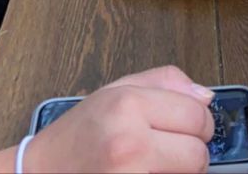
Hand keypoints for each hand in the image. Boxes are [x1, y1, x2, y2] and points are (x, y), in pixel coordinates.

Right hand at [0, 66, 213, 173]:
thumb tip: (206, 96)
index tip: (189, 127)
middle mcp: (130, 143)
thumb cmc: (79, 133)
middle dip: (192, 152)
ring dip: (180, 172)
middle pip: (199, 154)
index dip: (199, 122)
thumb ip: (165, 83)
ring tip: (154, 163)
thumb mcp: (116, 89)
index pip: (198, 115)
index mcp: (128, 105)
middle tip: (170, 149)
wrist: (40, 173)